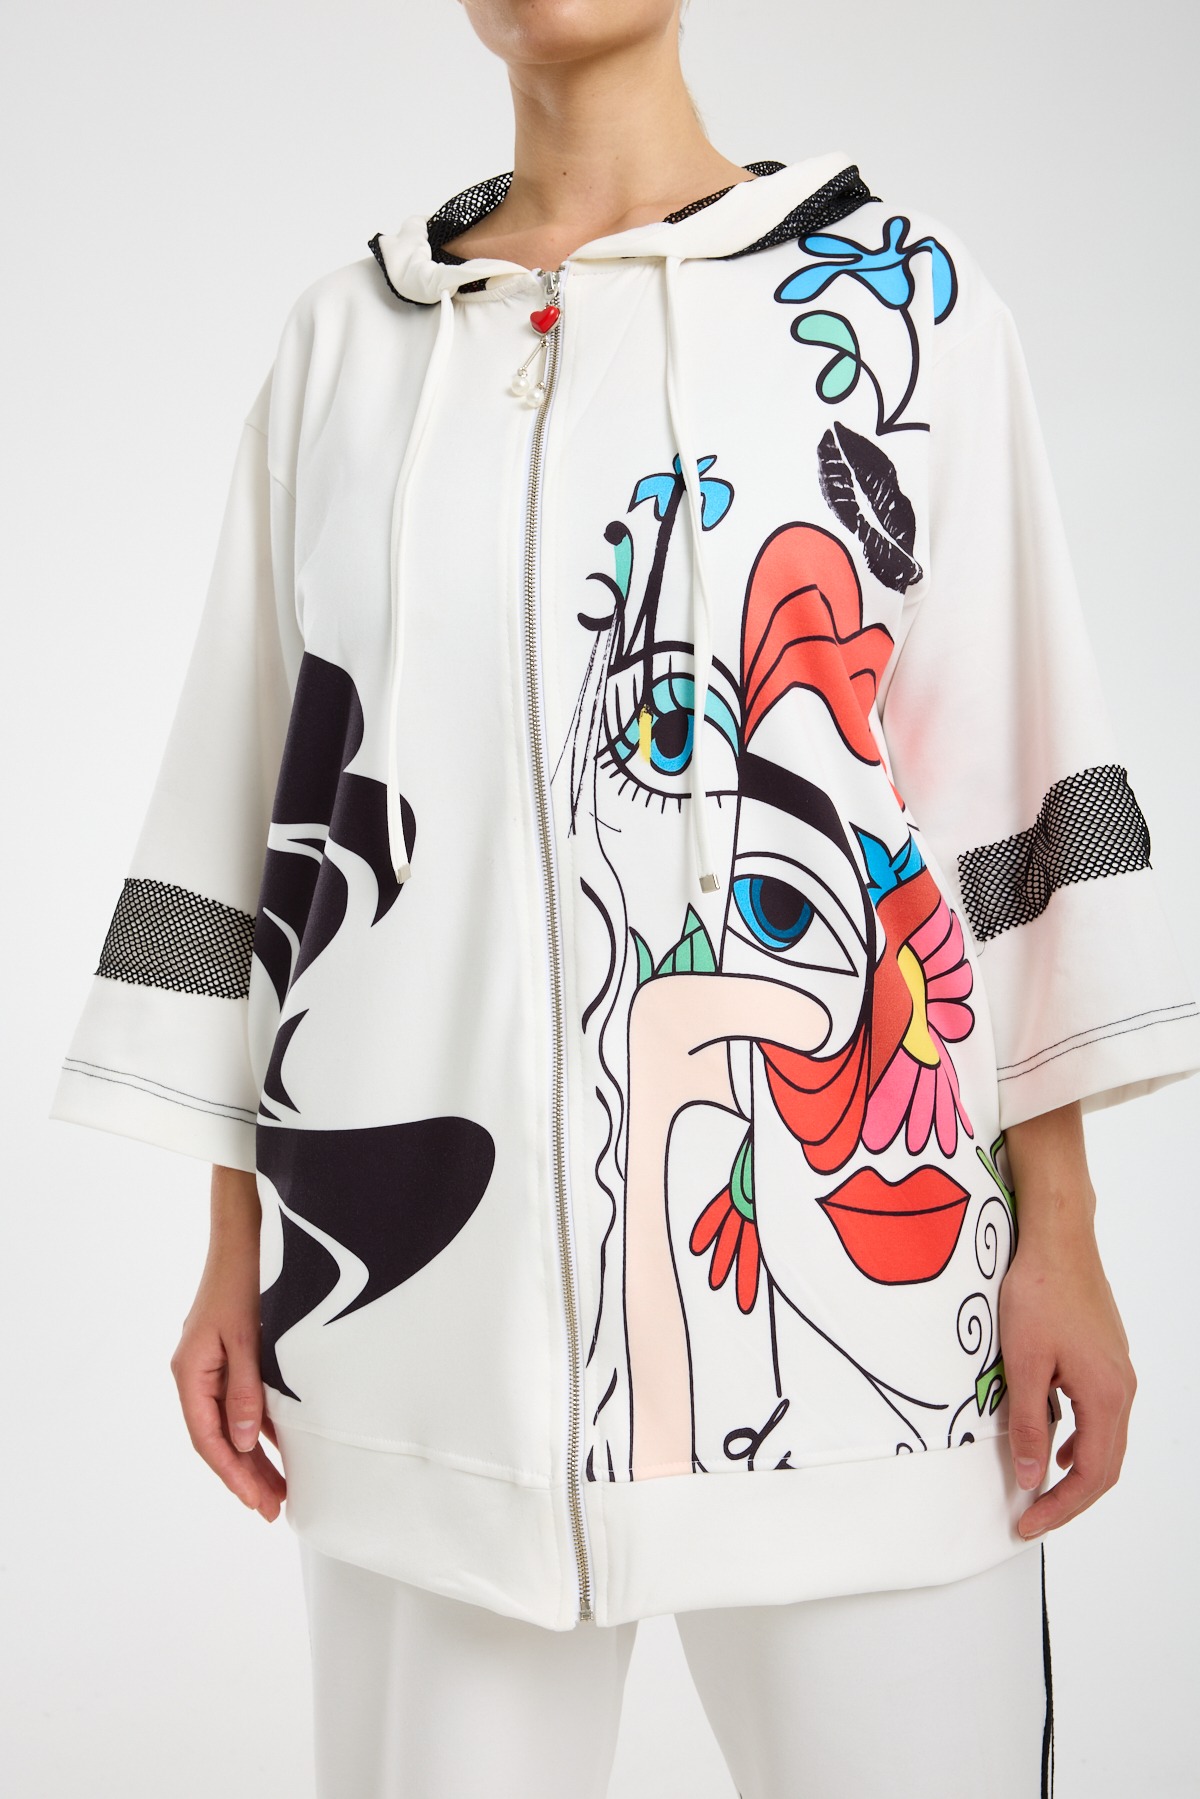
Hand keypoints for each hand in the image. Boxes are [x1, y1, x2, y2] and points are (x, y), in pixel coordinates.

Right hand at [169, 1165, 286, 1521]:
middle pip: (218, 1437)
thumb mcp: (247, 1339)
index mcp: (190, 1371)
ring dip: (253, 1456)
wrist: (244, 1234)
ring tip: (278, 1490)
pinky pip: (241, 1402)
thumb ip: (245, 1391)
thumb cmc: (243, 1279)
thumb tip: (244, 1441)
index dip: (233, 1474)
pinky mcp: (231, 1354)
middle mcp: (197, 1372)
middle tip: (273, 1508)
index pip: (207, 1437)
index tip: (258, 1502)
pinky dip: (259, 1427)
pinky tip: (280, 1448)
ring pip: (230, 1422)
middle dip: (244, 1475)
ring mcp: (213, 1364)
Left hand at [999, 1103, 1135, 1539]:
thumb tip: (1030, 1474)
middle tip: (1031, 1513)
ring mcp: (1116, 1369)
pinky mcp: (1104, 1353)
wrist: (1056, 1236)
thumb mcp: (1024, 1362)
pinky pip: (1096, 1410)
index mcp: (1107, 1395)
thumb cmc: (1040, 1290)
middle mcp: (1121, 1387)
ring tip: (1038, 1482)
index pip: (1094, 1474)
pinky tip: (1053, 1432)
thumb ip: (1027, 1422)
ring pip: (1103, 1436)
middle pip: (1105, 1462)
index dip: (1061, 1506)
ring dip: (1073, 1464)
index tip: (1028, 1521)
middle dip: (1068, 1494)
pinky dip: (1076, 1433)